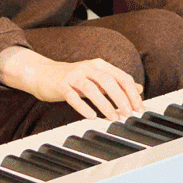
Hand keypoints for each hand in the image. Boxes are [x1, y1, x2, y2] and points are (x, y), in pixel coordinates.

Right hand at [0, 46, 144, 120]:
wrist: (43, 74)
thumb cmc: (72, 78)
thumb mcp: (96, 79)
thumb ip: (116, 83)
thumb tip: (138, 88)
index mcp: (99, 65)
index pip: (122, 77)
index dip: (132, 93)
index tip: (139, 108)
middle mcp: (88, 67)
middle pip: (109, 81)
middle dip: (122, 98)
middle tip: (129, 114)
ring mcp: (74, 75)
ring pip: (92, 88)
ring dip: (105, 104)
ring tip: (113, 117)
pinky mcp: (61, 85)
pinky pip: (73, 96)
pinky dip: (83, 107)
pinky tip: (91, 116)